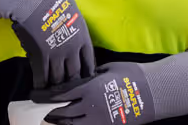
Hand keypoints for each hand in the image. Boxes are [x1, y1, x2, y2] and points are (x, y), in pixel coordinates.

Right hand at [0, 0, 95, 87]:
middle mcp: (72, 49)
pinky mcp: (40, 57)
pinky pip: (42, 77)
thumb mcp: (71, 10)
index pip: (89, 63)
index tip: (84, 81)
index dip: (87, 75)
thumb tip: (70, 29)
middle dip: (71, 85)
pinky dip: (41, 85)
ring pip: (59, 79)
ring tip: (52, 94)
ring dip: (55, 87)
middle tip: (67, 92)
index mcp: (82, 37)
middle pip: (75, 75)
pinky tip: (38, 88)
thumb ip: (73, 25)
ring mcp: (56, 54)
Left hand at [36, 53, 187, 124]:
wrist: (152, 93)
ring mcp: (100, 120)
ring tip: (52, 122)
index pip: (60, 94)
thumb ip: (90, 74)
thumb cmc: (130, 74)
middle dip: (50, 113)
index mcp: (89, 88)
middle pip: (63, 113)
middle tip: (41, 112)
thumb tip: (80, 76)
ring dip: (61, 124)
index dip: (45, 97)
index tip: (34, 96)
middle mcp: (90, 106)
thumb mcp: (106, 69)